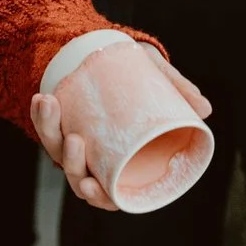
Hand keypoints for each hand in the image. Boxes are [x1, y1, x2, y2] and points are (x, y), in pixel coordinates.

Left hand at [28, 42, 210, 210]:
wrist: (110, 49)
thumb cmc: (140, 74)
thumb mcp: (158, 78)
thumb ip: (178, 90)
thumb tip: (205, 109)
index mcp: (120, 161)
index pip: (107, 193)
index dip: (98, 196)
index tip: (92, 185)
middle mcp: (94, 157)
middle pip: (77, 176)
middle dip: (70, 164)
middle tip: (76, 140)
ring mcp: (72, 142)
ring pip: (55, 152)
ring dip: (49, 132)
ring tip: (52, 106)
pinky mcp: (56, 123)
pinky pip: (45, 127)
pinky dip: (41, 114)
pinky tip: (43, 98)